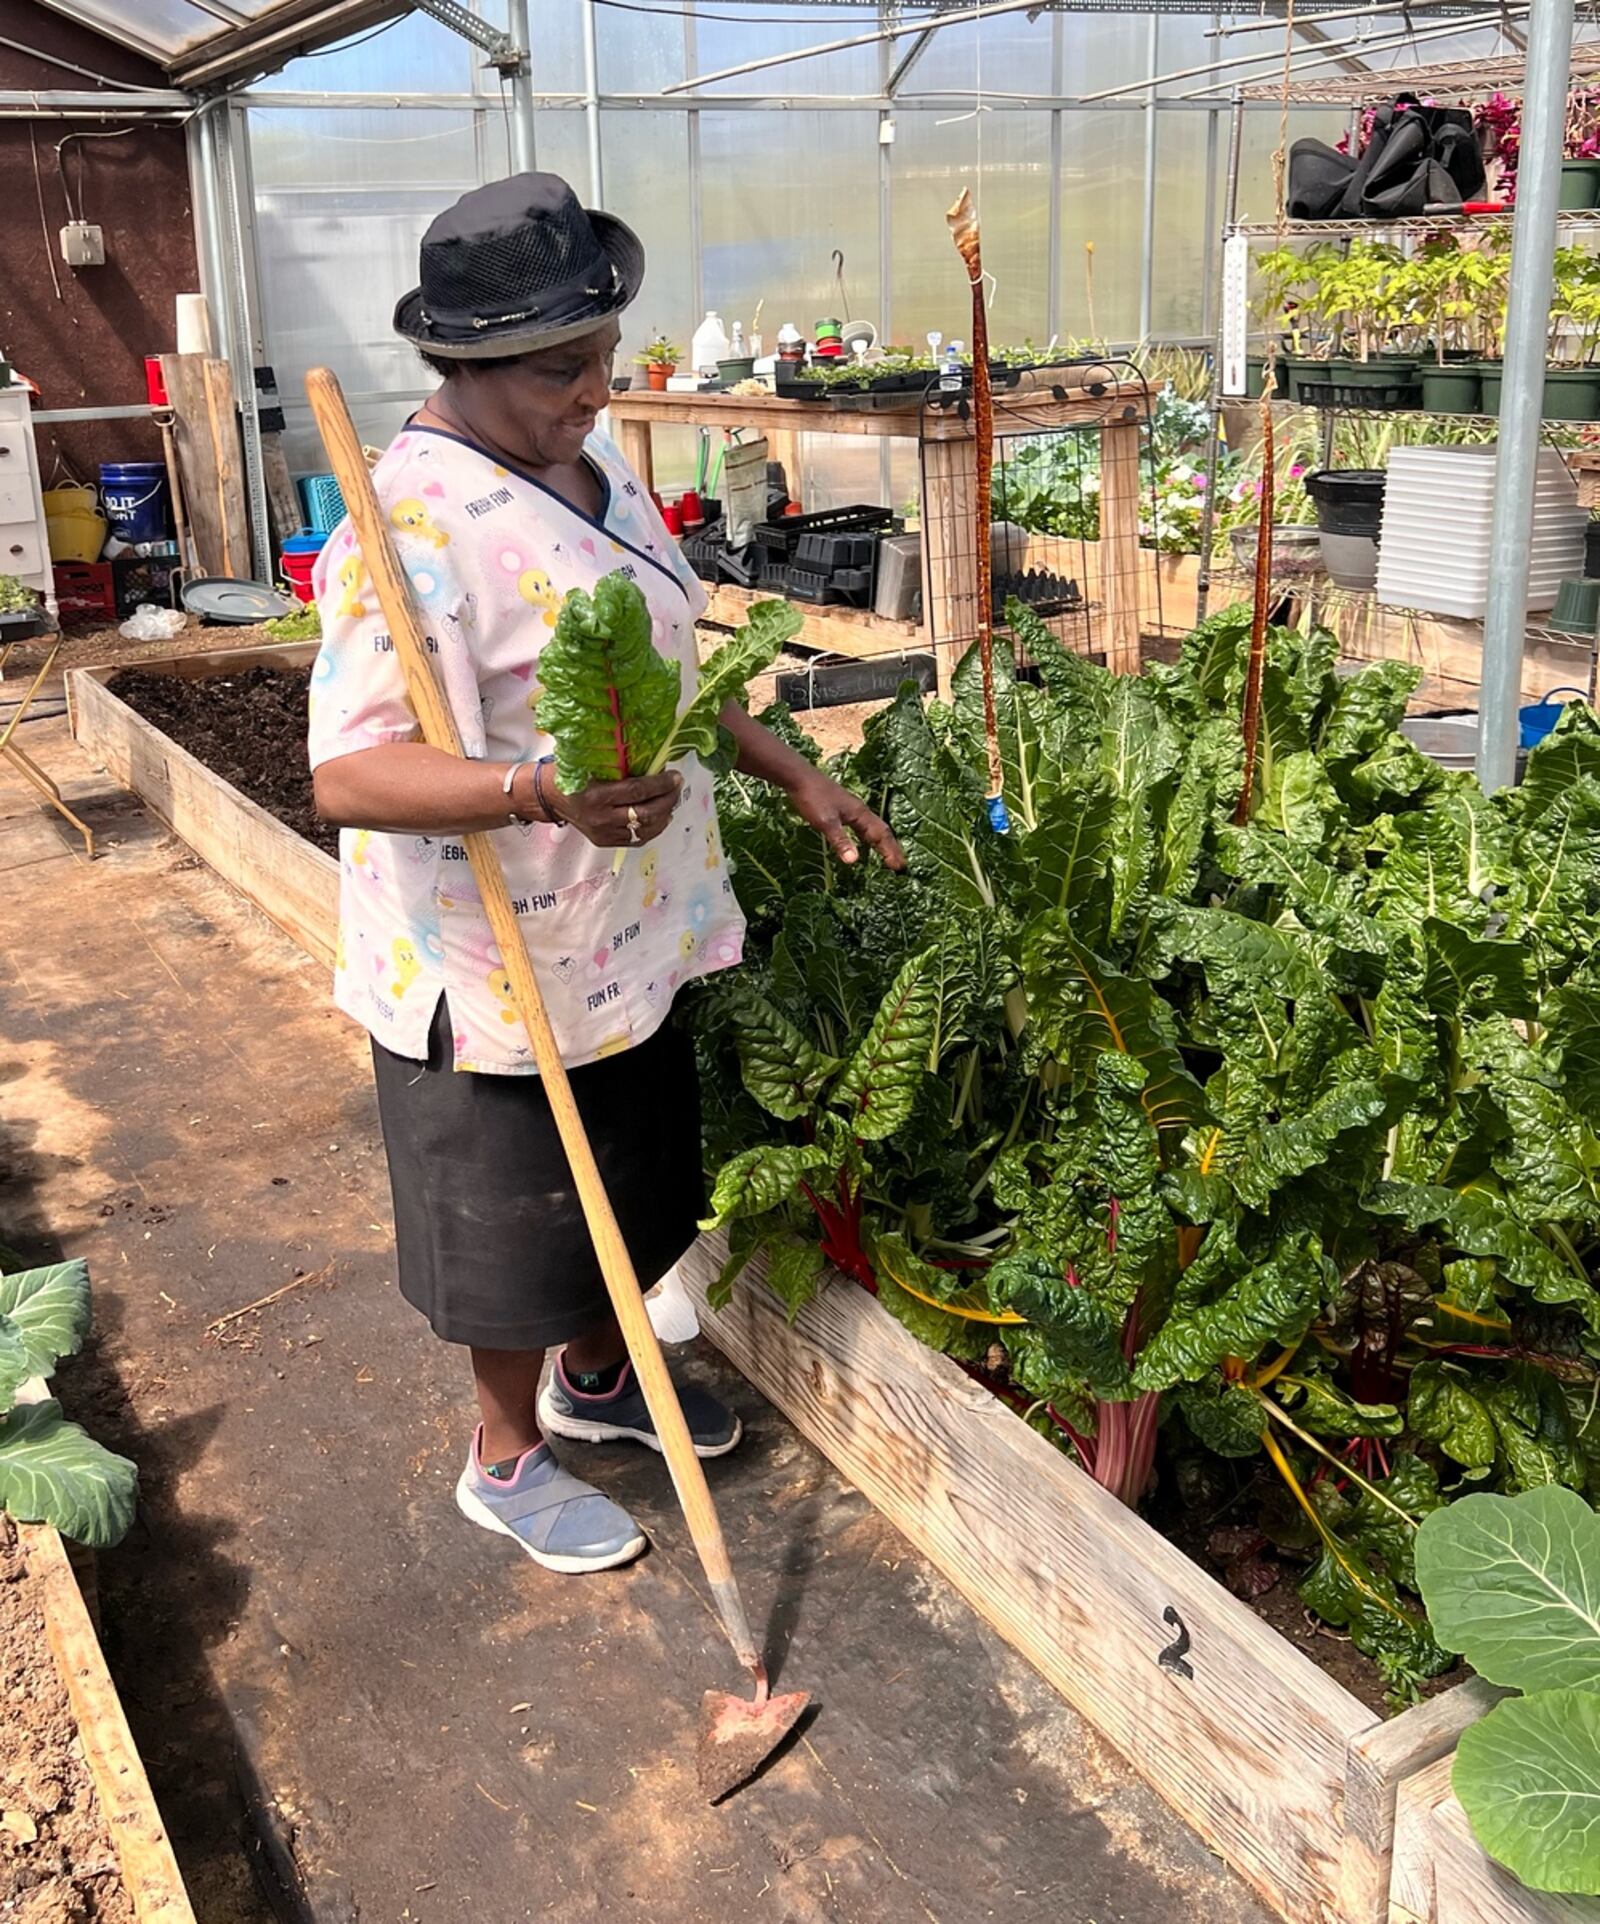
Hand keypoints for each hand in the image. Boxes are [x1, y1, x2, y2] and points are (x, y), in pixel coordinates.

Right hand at [548, 770, 682, 847]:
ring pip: (644, 830)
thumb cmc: (568, 774)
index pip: (637, 792)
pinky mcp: (604, 841)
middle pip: (645, 813)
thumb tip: (654, 763)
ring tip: (671, 801)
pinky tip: (661, 817)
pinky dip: (653, 828)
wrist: (547, 797)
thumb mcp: (591, 764)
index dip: (660, 785)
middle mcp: (601, 818)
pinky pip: (636, 839)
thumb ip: (619, 766)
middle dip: (668, 799)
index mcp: (596, 795)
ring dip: (664, 815)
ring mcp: (603, 833)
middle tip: (677, 786)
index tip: (675, 776)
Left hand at [786, 769, 904, 869]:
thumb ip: (840, 841)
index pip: (881, 835)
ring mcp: (851, 809)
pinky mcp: (842, 809)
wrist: (800, 777)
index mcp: (860, 814)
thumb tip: (853, 860)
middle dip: (891, 848)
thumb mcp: (826, 822)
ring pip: (872, 828)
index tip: (900, 867)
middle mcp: (860, 811)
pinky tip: (863, 842)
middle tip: (900, 865)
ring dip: (881, 842)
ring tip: (887, 856)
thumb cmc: (813, 798)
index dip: (890, 851)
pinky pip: (861, 826)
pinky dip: (867, 837)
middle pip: (882, 831)